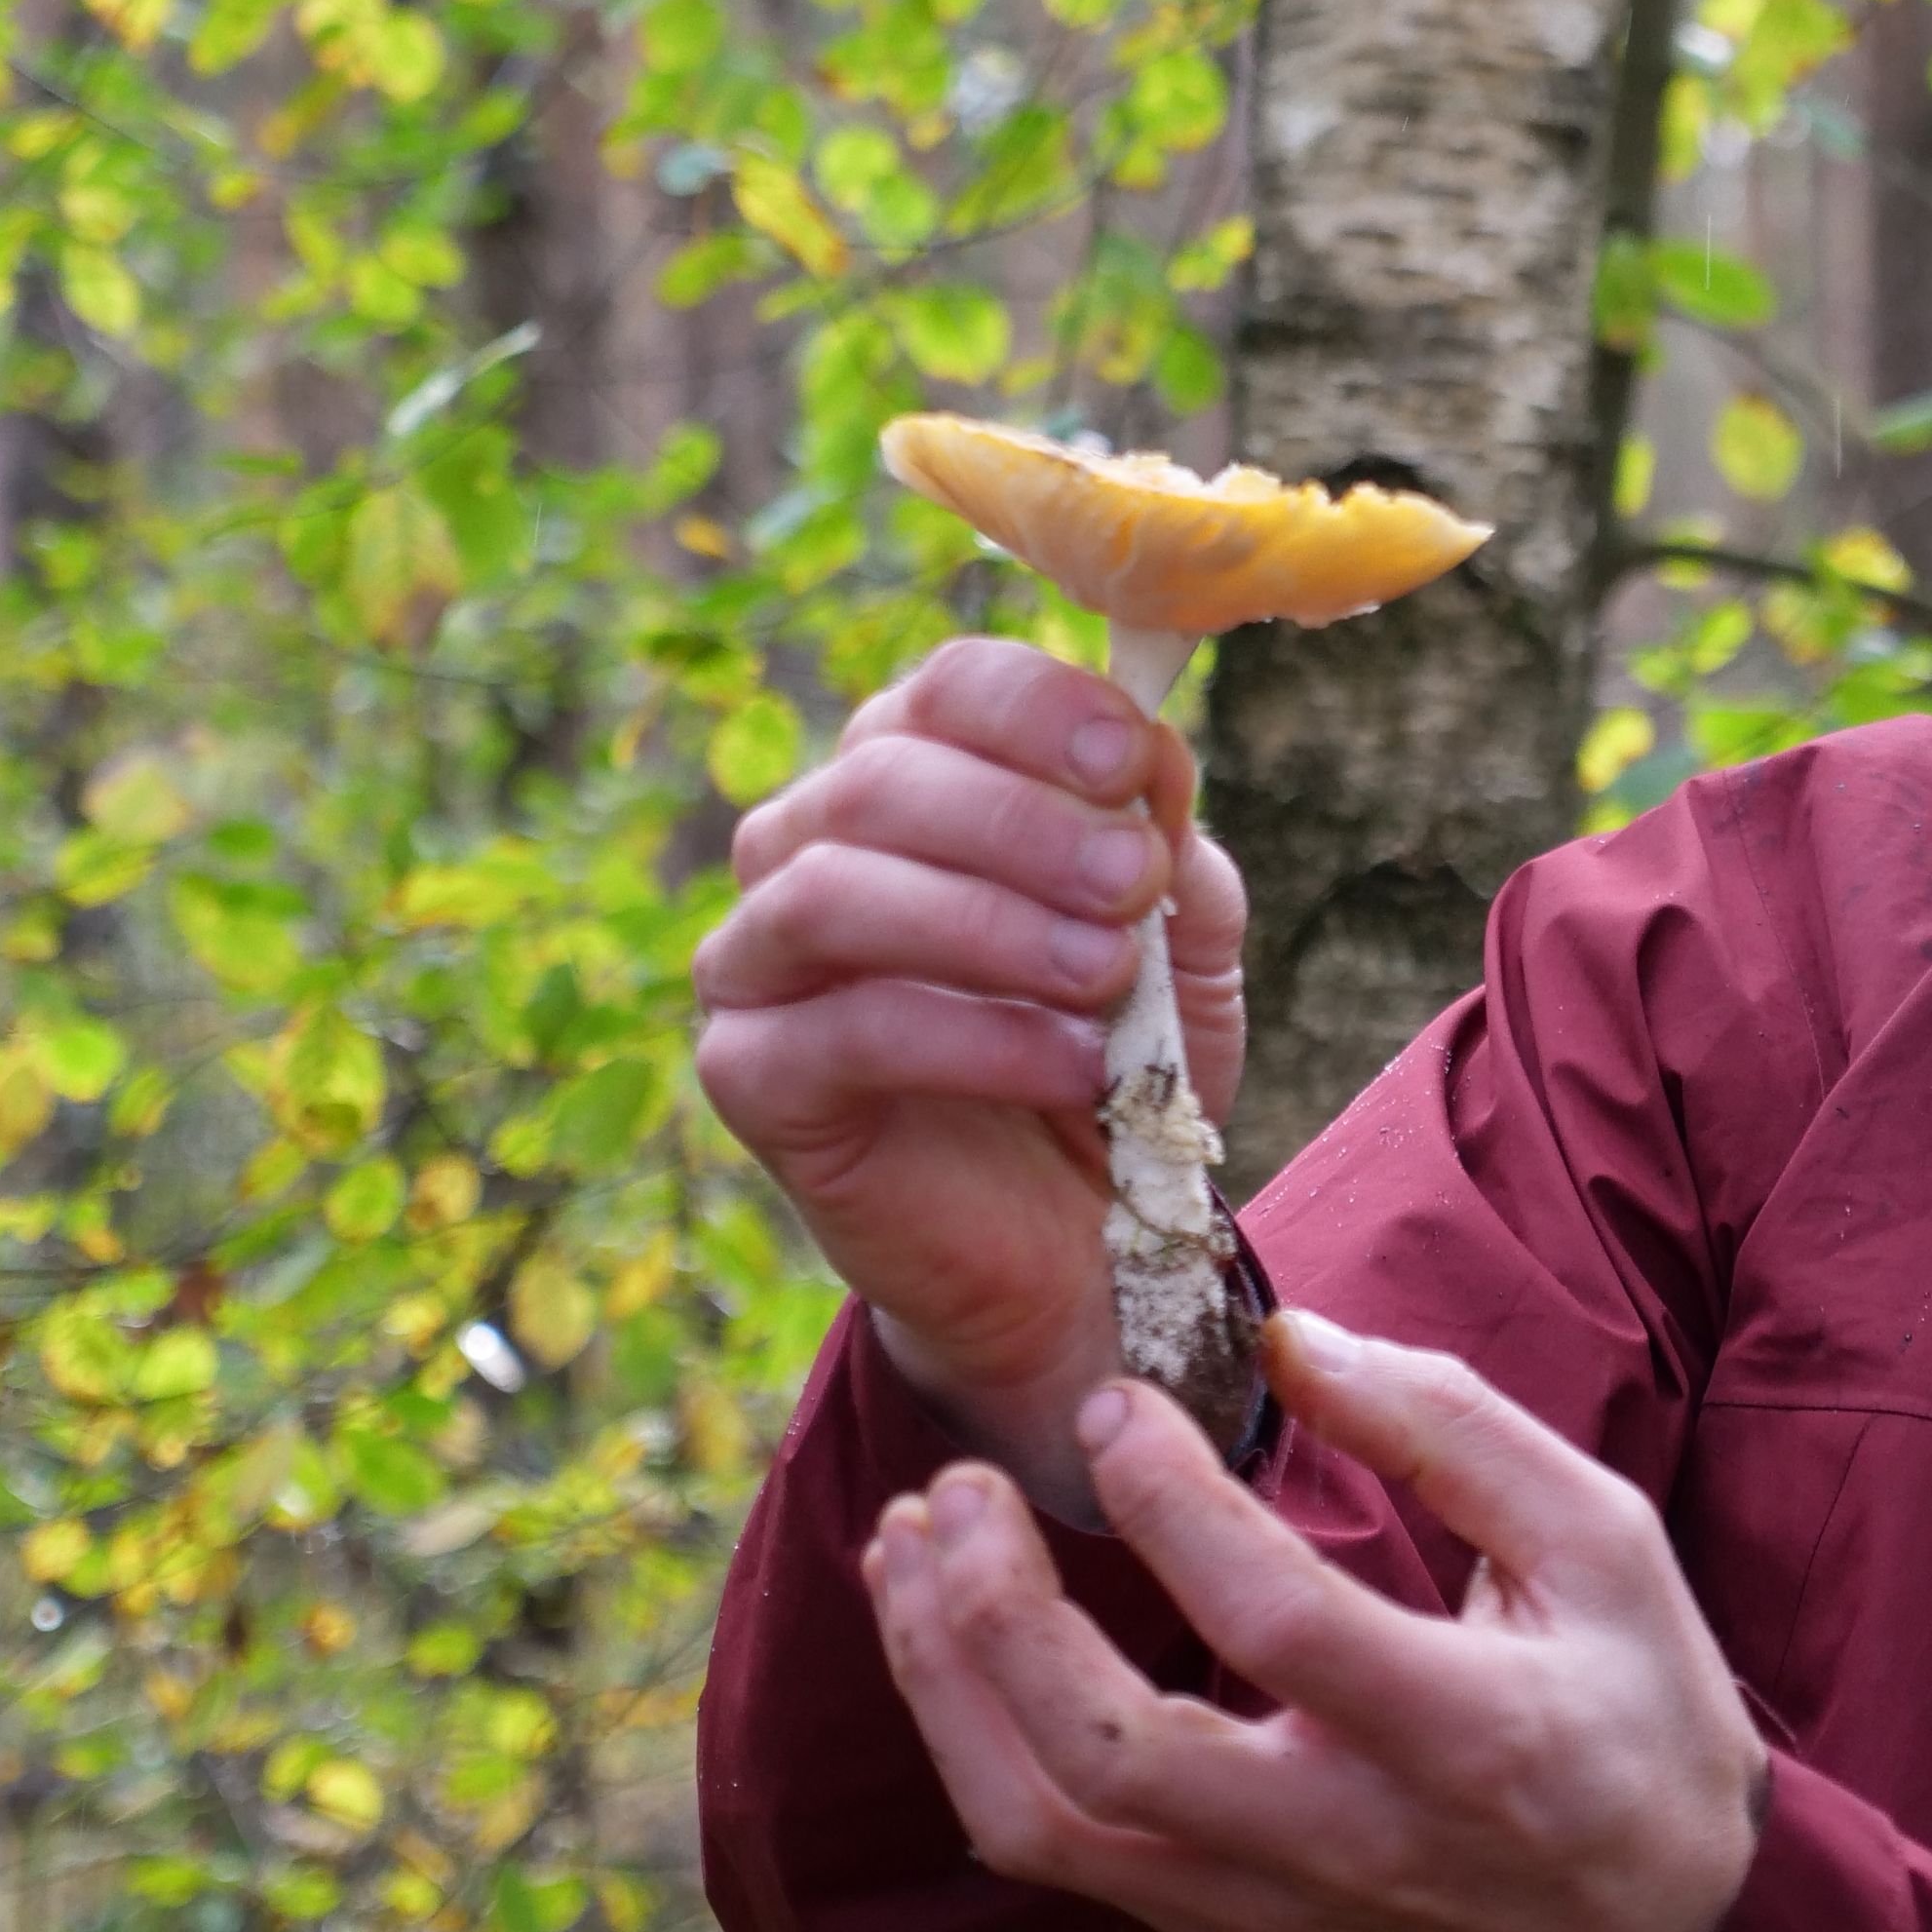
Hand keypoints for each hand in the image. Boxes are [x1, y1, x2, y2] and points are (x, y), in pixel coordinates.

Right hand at [693, 637, 1249, 1505]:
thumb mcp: (1181, 943)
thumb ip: (1169, 848)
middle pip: (880, 777)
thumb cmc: (1117, 1058)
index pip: (945, 689)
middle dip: (1025, 823)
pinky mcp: (750, 1076)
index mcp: (909, 776)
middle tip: (1135, 885)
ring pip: (830, 891)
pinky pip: (839, 1032)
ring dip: (988, 921)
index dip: (1036, 709)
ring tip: (1107, 971)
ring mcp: (758, 961)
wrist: (1082, 1242)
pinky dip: (973, 1038)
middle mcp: (807, 847)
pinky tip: (1075, 1065)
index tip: (1132, 761)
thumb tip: (1151, 757)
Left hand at [865, 1312, 1767, 1931]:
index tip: (1114, 1403)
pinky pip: (1060, 1858)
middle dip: (998, 1615)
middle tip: (960, 1485)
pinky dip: (976, 1744)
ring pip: (1047, 1827)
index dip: (1171, 1503)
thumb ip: (1453, 1427)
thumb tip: (1292, 1338)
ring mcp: (1270, 1907)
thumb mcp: (1601, 1543)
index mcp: (1462, 1732)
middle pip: (1112, 1759)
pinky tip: (952, 1640)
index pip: (1274, 1621)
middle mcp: (1348, 1843)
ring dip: (946, 1684)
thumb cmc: (1639, 1714)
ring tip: (906, 1547)